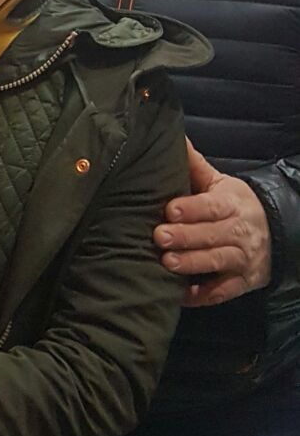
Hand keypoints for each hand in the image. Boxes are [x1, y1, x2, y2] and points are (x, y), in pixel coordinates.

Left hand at [154, 140, 270, 306]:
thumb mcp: (221, 184)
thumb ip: (196, 166)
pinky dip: (205, 295)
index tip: (170, 209)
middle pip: (213, 235)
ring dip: (193, 263)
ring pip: (218, 261)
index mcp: (232, 204)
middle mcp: (240, 231)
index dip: (192, 208)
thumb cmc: (236, 206)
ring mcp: (243, 259)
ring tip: (167, 263)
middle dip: (186, 237)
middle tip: (159, 237)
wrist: (276, 233)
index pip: (212, 206)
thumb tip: (175, 139)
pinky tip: (183, 296)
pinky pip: (224, 291)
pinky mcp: (243, 282)